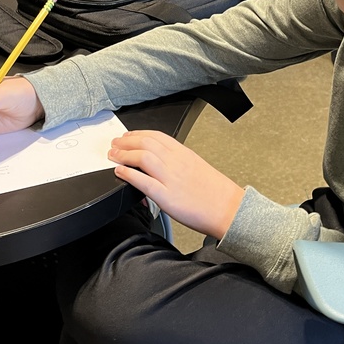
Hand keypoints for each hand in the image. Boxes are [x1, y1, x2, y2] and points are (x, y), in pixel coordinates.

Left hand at [108, 131, 244, 240]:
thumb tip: (160, 166)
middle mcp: (177, 162)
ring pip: (143, 157)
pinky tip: (120, 172)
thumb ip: (178, 165)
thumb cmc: (216, 193)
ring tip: (113, 156)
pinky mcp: (167, 197)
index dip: (138, 134)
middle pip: (146, 143)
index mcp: (185, 154)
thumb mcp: (197, 169)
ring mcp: (172, 179)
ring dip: (124, 154)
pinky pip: (143, 181)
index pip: (157, 136)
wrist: (230, 210)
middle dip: (126, 142)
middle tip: (114, 145)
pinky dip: (128, 174)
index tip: (127, 136)